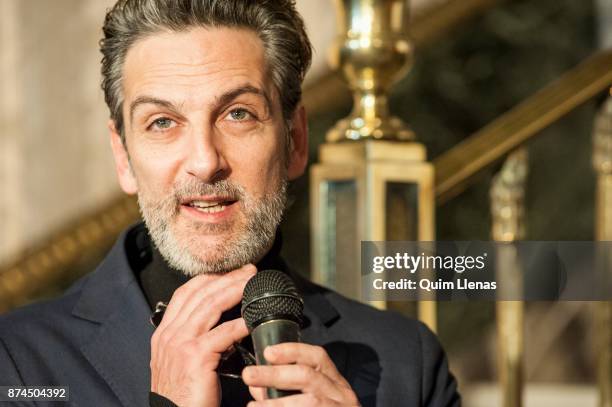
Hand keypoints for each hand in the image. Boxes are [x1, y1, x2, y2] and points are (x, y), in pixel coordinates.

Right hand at [150, 264, 256, 406]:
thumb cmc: (183, 396)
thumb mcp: (179, 362)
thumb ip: (192, 340)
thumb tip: (219, 324)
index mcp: (164, 334)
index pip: (185, 294)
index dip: (208, 279)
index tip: (229, 272)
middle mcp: (169, 334)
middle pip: (201, 294)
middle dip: (227, 278)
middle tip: (249, 271)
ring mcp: (180, 344)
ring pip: (211, 306)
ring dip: (235, 290)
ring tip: (252, 283)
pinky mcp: (195, 357)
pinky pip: (223, 333)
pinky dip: (240, 324)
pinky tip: (253, 319)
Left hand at [242, 343, 359, 405]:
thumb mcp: (315, 398)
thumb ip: (287, 390)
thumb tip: (257, 385)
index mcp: (335, 381)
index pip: (317, 357)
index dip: (292, 351)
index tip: (268, 352)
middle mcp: (341, 394)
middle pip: (308, 377)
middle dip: (275, 374)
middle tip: (249, 375)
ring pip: (309, 402)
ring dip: (277, 403)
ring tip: (253, 406)